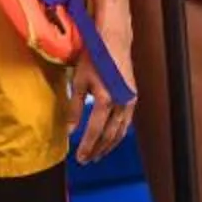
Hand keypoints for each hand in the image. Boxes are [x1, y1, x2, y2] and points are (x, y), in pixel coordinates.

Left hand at [71, 39, 135, 164]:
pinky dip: (118, 134)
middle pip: (110, 135)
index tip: (79, 158)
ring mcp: (130, 101)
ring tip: (98, 155)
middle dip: (98, 150)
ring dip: (109, 145)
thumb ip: (74, 108)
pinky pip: (126, 122)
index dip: (87, 146)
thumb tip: (69, 130)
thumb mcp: (78, 81)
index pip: (95, 131)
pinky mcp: (133, 98)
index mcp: (105, 100)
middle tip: (87, 160)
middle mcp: (121, 104)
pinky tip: (111, 139)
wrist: (114, 41)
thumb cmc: (93, 58)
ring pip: (120, 131)